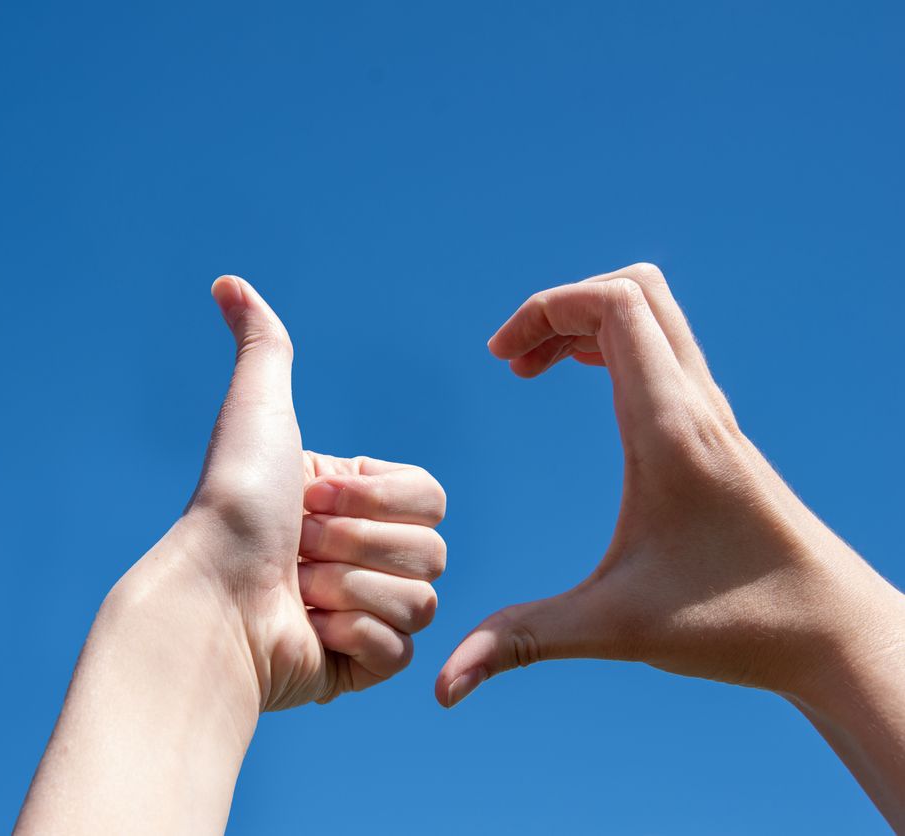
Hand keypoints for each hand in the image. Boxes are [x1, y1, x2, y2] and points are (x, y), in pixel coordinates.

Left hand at [144, 275, 446, 711]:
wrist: (210, 599)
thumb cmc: (233, 503)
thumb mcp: (256, 409)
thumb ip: (264, 344)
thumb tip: (227, 281)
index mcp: (355, 499)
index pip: (431, 495)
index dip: (375, 496)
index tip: (310, 496)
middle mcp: (364, 552)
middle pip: (434, 549)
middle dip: (355, 545)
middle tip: (296, 548)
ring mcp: (366, 610)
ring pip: (424, 600)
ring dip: (347, 591)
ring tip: (293, 591)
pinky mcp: (362, 665)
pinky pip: (402, 648)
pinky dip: (352, 638)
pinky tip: (307, 630)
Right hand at [434, 263, 904, 824]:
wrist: (834, 633)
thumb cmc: (736, 623)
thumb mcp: (613, 629)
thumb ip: (521, 643)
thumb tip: (442, 690)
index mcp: (670, 428)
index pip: (616, 305)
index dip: (547, 308)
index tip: (503, 361)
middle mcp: (697, 405)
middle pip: (635, 291)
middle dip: (561, 307)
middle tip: (515, 362)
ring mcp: (714, 415)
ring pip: (654, 315)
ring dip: (587, 323)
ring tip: (534, 369)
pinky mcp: (719, 434)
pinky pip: (665, 352)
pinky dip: (615, 348)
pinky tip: (588, 397)